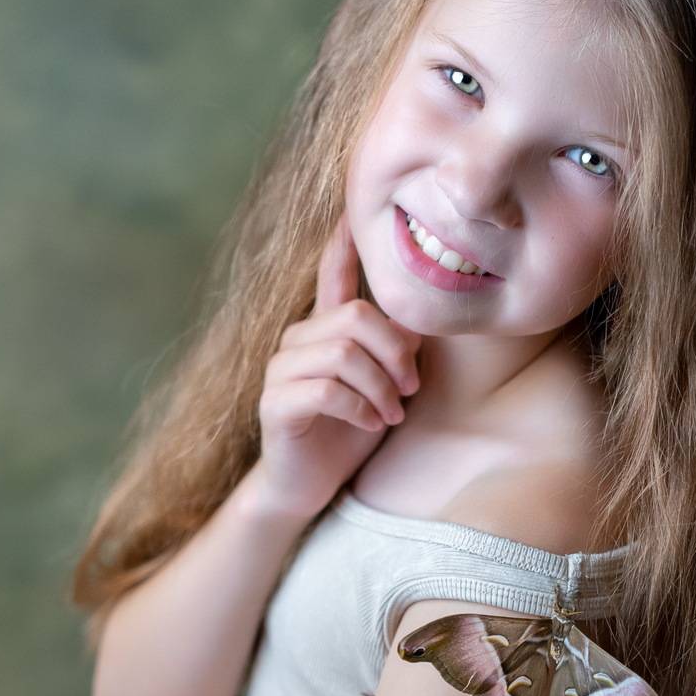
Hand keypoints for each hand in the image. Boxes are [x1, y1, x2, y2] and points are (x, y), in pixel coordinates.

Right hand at [255, 211, 423, 519]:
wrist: (310, 485)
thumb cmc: (351, 431)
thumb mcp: (384, 385)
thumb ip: (396, 349)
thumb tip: (419, 321)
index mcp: (324, 329)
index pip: (331, 274)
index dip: (342, 243)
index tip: (354, 210)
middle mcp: (298, 339)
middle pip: (356, 317)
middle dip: (395, 353)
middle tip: (410, 388)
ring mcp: (281, 369)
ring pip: (344, 354)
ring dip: (381, 387)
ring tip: (392, 413)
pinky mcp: (275, 402)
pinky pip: (326, 390)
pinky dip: (360, 408)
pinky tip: (371, 424)